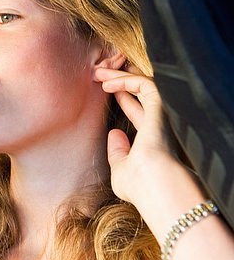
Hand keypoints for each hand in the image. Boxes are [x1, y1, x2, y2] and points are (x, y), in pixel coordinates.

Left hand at [95, 68, 180, 204]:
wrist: (156, 188)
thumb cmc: (139, 187)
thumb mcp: (121, 169)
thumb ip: (118, 152)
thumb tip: (113, 134)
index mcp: (152, 140)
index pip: (138, 111)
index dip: (123, 97)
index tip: (106, 89)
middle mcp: (159, 125)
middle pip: (141, 93)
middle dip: (120, 80)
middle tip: (99, 72)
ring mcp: (161, 116)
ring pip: (143, 85)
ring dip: (120, 76)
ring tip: (99, 71)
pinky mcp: (161, 109)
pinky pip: (145, 85)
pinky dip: (127, 80)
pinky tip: (108, 83)